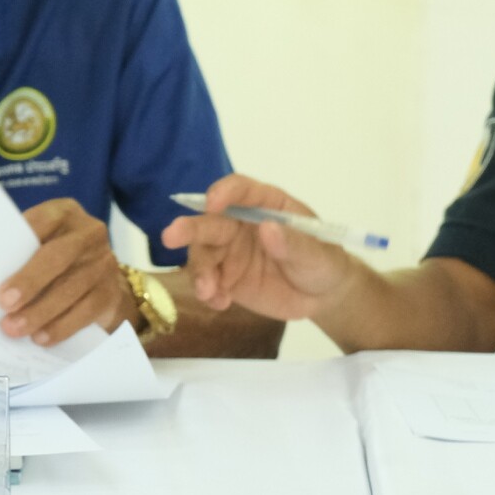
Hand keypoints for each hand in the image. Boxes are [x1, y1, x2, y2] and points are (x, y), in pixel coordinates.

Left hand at [0, 199, 132, 346]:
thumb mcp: (40, 245)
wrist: (100, 281)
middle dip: (29, 281)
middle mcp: (88, 234)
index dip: (21, 239)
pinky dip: (61, 327)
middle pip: (58, 256)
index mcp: (64, 214)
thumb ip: (18, 253)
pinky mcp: (111, 292)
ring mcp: (104, 263)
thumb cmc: (55, 261)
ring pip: (71, 288)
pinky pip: (86, 311)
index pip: (42, 220)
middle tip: (4, 303)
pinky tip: (41, 338)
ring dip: (39, 312)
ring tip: (13, 328)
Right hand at [161, 174, 352, 320]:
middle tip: (170, 236)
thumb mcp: (318, 254)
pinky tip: (220, 303)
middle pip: (210, 220)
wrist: (322, 297)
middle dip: (189, 228)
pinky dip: (208, 292)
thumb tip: (267, 228)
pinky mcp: (226, 278)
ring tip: (210, 292)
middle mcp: (242, 224)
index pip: (240, 190)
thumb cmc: (324, 263)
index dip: (224, 193)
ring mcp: (231, 252)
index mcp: (267, 205)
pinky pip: (207, 282)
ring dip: (199, 271)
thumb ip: (294, 244)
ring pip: (202, 253)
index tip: (212, 204)